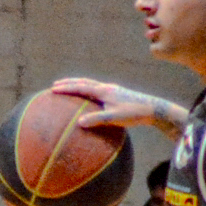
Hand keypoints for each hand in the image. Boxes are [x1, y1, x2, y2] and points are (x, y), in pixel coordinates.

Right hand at [49, 78, 185, 133]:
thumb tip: (79, 123)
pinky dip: (88, 91)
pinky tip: (89, 98)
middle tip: (56, 85)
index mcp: (104, 91)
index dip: (66, 88)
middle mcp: (107, 88)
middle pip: (84, 82)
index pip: (81, 87)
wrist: (152, 109)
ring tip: (69, 88)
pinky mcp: (117, 95)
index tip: (53, 88)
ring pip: (91, 84)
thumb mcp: (114, 118)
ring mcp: (112, 90)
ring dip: (78, 85)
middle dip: (69, 83)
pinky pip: (98, 90)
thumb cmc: (133, 113)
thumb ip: (96, 119)